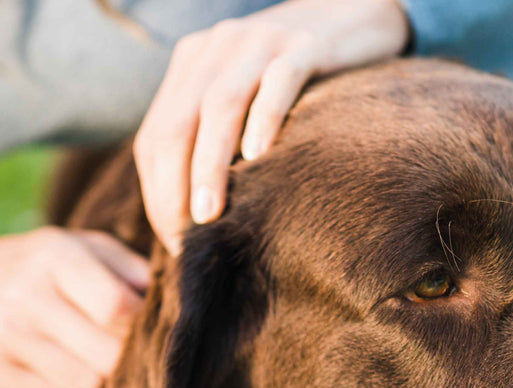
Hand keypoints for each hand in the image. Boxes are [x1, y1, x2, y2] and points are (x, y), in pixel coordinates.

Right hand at [0, 228, 149, 387]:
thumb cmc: (45, 267)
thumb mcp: (87, 248)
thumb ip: (135, 270)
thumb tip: (182, 300)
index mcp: (56, 256)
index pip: (117, 308)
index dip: (138, 323)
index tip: (137, 322)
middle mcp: (24, 294)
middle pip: (107, 355)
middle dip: (121, 354)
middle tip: (113, 343)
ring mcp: (1, 334)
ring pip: (86, 386)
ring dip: (96, 376)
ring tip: (82, 352)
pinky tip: (53, 365)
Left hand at [134, 0, 409, 252]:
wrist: (355, 15)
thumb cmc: (300, 76)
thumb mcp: (247, 97)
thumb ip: (220, 136)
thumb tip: (203, 215)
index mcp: (193, 63)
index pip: (157, 134)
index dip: (157, 190)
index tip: (173, 239)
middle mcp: (218, 48)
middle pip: (178, 121)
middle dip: (173, 184)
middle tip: (184, 236)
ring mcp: (260, 42)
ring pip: (220, 105)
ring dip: (208, 164)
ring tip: (209, 214)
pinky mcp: (305, 45)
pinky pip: (278, 82)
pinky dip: (264, 120)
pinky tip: (258, 156)